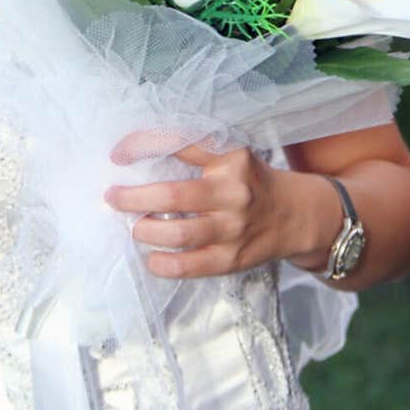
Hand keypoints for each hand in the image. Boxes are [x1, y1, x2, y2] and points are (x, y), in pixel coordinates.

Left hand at [104, 133, 285, 278]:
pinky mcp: (232, 259)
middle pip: (172, 195)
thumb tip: (134, 157)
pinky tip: (151, 258)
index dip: (141, 146)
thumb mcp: (229, 155)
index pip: (179, 143)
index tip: (116, 154)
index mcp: (230, 157)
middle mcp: (233, 191)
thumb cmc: (250, 180)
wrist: (297, 215)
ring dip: (145, 230)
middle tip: (112, 197)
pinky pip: (190, 266)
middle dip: (132, 198)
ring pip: (178, 233)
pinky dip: (163, 264)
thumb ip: (193, 151)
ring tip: (135, 226)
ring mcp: (234, 228)